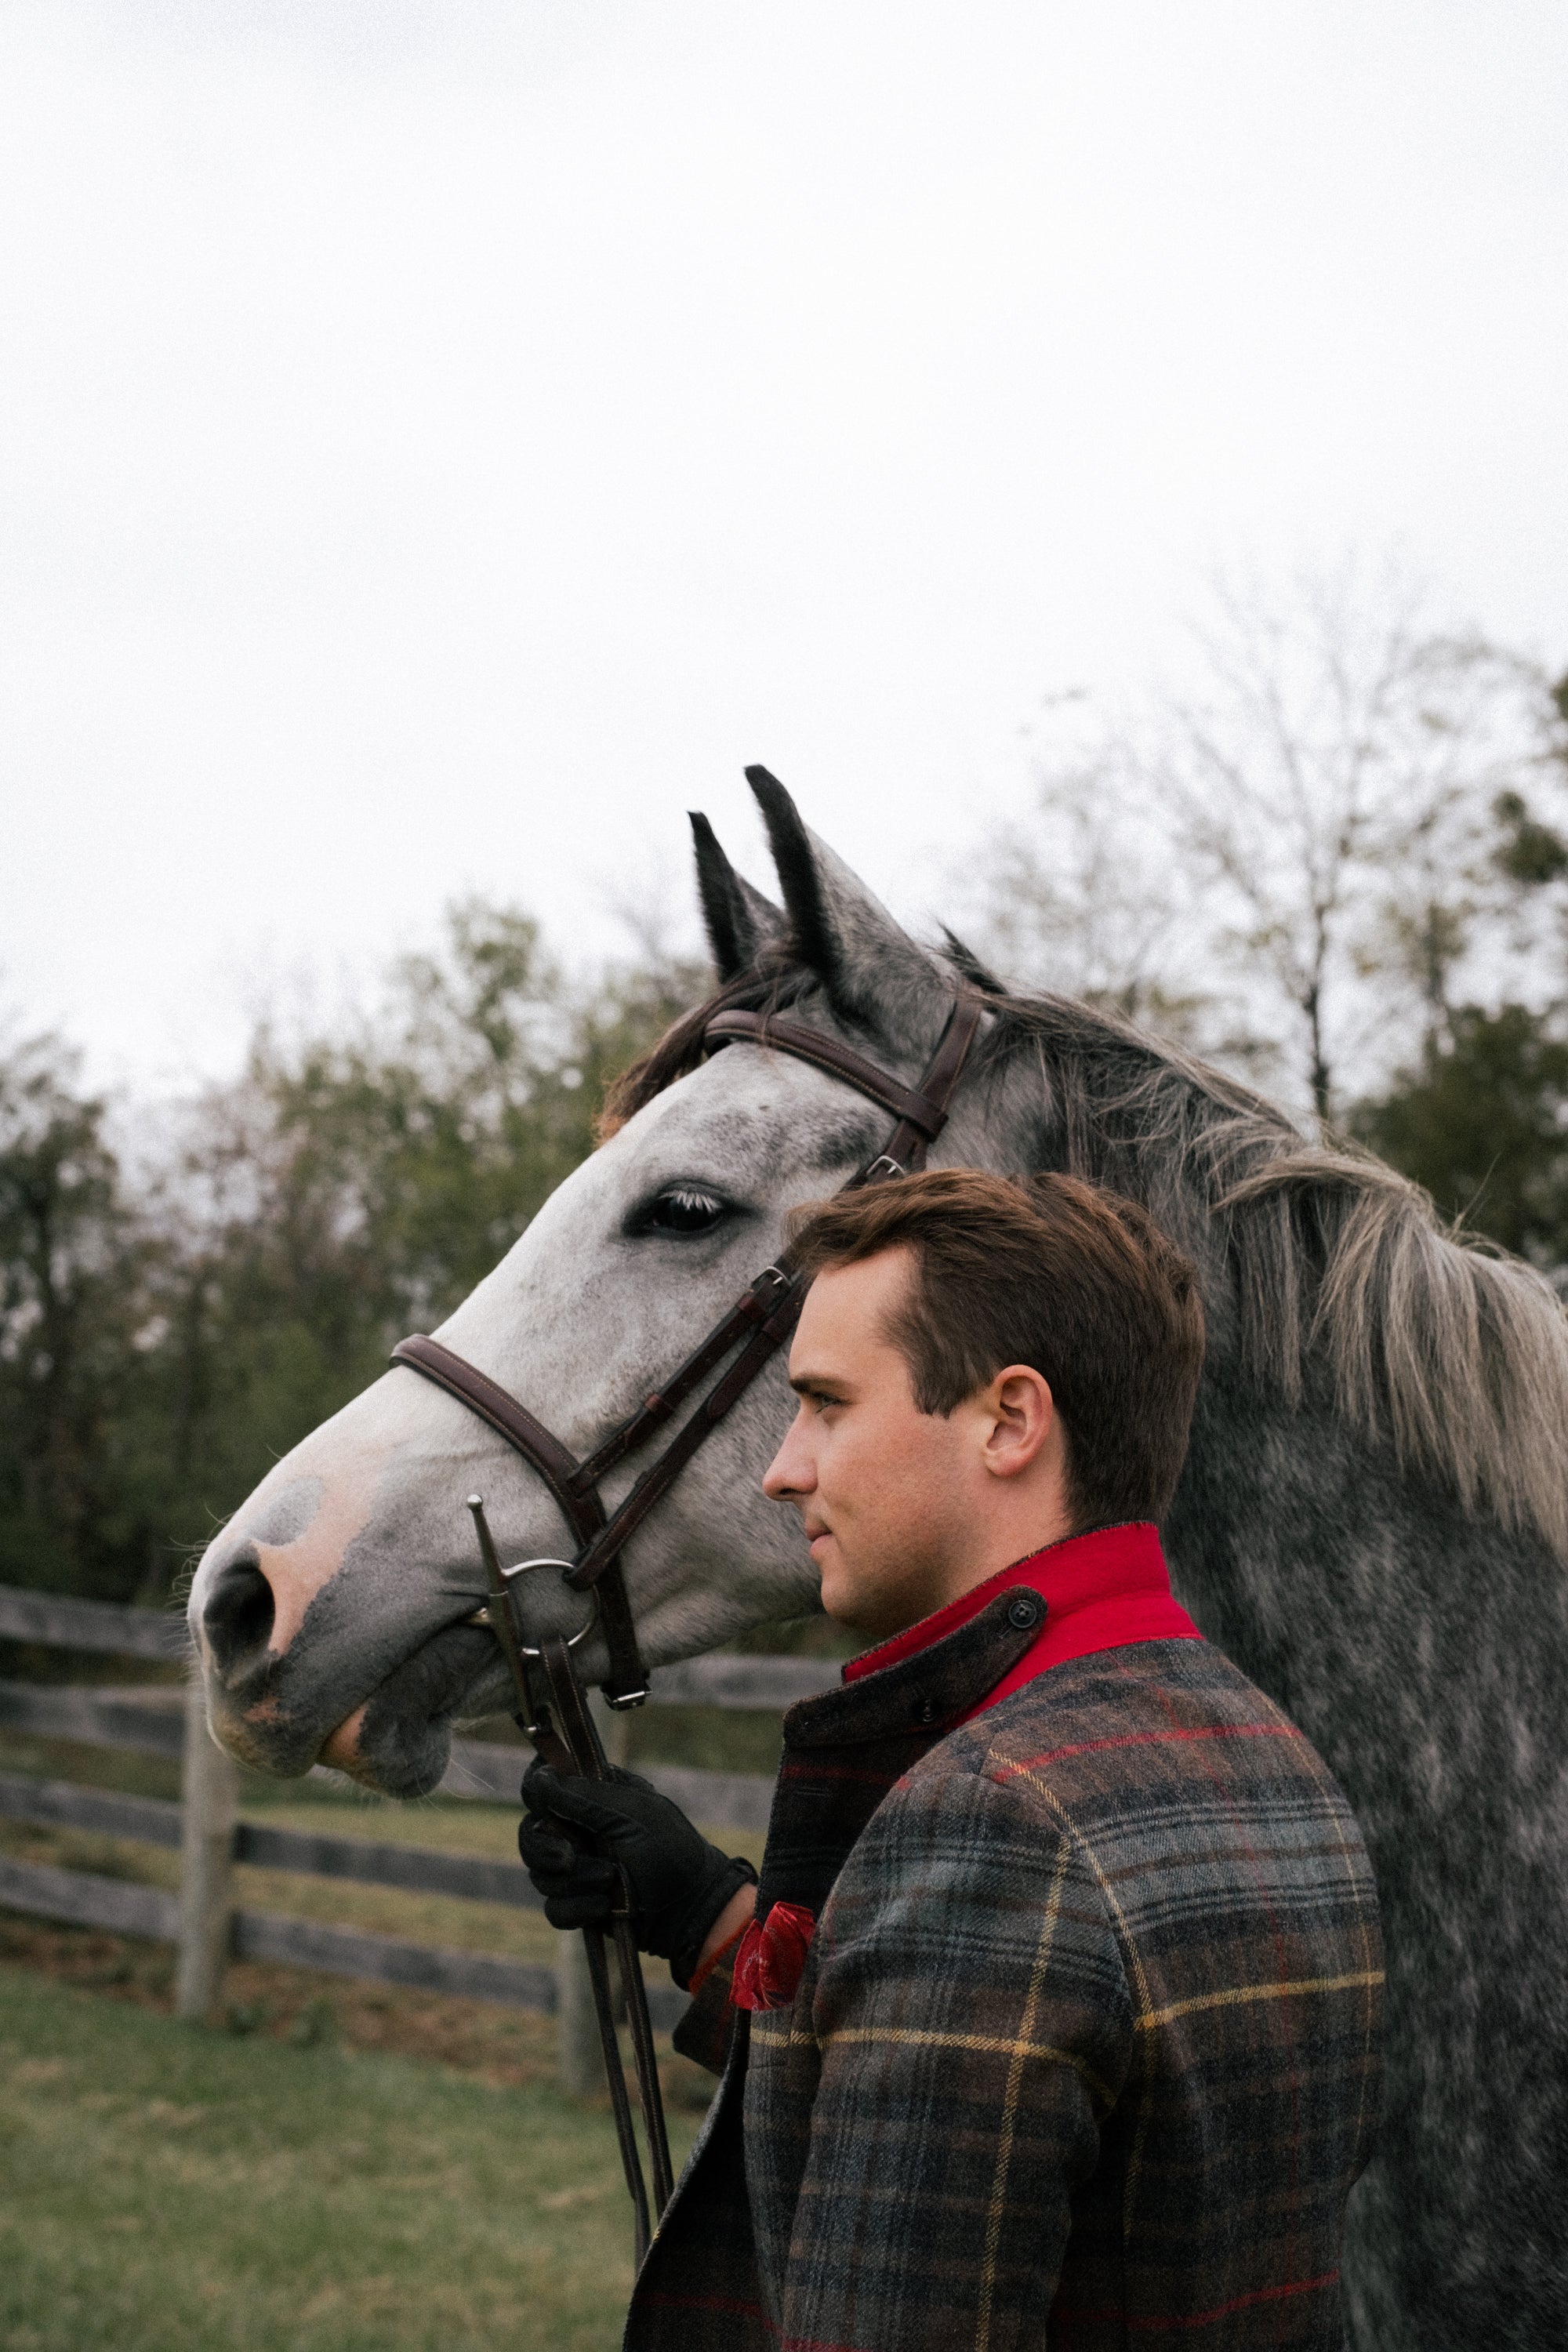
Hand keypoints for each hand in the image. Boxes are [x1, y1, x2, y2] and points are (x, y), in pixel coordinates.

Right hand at [519, 1757, 757, 1987]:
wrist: (690, 1910)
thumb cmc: (670, 1852)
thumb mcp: (632, 1816)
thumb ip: (584, 1797)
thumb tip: (539, 1777)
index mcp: (593, 1797)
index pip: (544, 1782)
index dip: (536, 1792)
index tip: (545, 1807)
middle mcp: (578, 1829)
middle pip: (530, 1832)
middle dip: (544, 1848)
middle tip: (568, 1857)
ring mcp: (576, 1868)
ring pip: (539, 1873)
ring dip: (574, 1880)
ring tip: (609, 1881)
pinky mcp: (578, 1903)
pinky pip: (554, 1908)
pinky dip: (576, 1909)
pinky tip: (604, 1907)